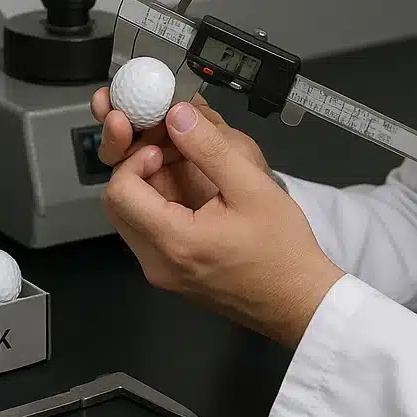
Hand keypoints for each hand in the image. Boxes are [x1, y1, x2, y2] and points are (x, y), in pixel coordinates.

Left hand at [101, 101, 343, 348]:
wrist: (299, 302)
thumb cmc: (283, 248)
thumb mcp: (253, 187)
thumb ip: (210, 149)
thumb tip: (177, 114)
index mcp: (174, 242)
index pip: (119, 191)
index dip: (134, 158)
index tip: (166, 147)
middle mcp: (157, 263)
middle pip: (116, 204)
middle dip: (135, 168)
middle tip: (169, 149)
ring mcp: (162, 273)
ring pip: (129, 218)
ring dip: (146, 186)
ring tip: (183, 166)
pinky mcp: (172, 276)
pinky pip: (147, 233)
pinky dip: (157, 206)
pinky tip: (190, 192)